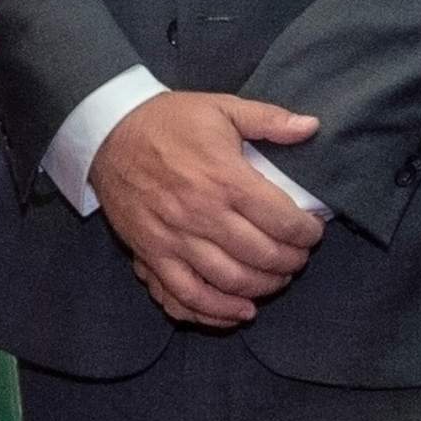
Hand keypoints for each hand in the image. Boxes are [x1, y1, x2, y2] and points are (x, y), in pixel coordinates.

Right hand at [87, 92, 326, 327]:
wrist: (108, 132)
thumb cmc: (169, 121)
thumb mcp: (222, 107)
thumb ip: (270, 119)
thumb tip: (312, 127)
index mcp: (225, 178)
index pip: (282, 221)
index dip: (307, 233)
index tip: (312, 231)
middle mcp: (203, 214)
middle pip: (262, 256)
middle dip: (291, 262)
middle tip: (298, 257)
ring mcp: (175, 239)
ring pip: (231, 281)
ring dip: (262, 288)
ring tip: (275, 279)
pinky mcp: (151, 254)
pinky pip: (185, 296)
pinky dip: (216, 313)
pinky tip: (239, 312)